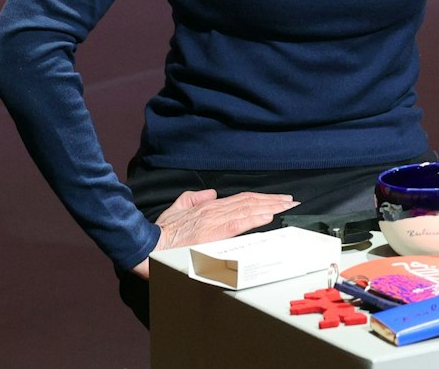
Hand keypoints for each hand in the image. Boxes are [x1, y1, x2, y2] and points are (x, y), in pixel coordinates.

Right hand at [129, 187, 299, 277]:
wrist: (146, 244)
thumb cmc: (160, 231)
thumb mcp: (177, 208)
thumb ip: (194, 198)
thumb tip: (211, 193)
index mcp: (208, 207)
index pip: (241, 200)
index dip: (261, 198)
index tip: (279, 199)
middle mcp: (213, 210)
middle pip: (249, 202)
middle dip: (273, 202)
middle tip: (292, 202)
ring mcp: (213, 221)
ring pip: (247, 210)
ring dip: (270, 208)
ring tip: (287, 207)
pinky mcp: (210, 234)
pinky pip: (237, 224)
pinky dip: (255, 219)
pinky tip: (268, 216)